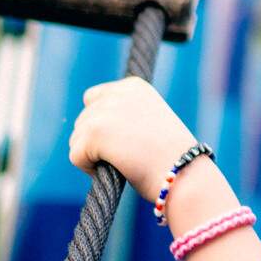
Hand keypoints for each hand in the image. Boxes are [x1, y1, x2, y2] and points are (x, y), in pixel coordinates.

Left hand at [68, 78, 199, 202]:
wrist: (184, 174)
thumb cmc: (171, 157)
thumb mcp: (150, 122)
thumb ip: (123, 115)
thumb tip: (86, 124)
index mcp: (134, 86)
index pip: (95, 98)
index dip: (105, 125)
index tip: (128, 140)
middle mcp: (118, 92)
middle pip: (83, 119)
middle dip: (97, 141)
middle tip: (127, 155)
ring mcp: (104, 111)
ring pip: (77, 138)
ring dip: (93, 155)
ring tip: (124, 162)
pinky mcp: (94, 132)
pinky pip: (76, 156)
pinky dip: (89, 169)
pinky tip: (115, 169)